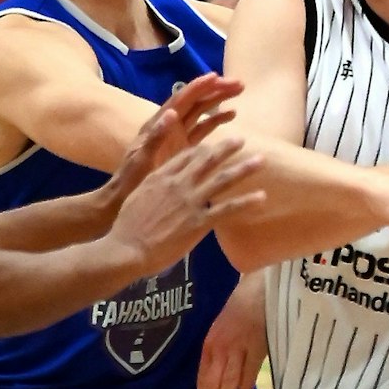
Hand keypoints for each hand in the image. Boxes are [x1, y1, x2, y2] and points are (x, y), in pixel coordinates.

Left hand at [98, 73, 244, 210]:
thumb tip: (172, 112)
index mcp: (158, 124)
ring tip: (238, 92)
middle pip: (195, 101)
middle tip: (238, 83)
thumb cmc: (131, 178)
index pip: (181, 100)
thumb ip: (156, 136)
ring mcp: (177, 135)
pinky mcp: (184, 148)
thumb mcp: (142, 158)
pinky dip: (216, 120)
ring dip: (218, 100)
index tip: (217, 76)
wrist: (126, 197)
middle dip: (215, 90)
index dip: (198, 87)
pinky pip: (203, 128)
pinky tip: (231, 114)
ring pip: (201, 112)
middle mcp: (169, 125)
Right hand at [108, 138, 266, 272]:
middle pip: (207, 160)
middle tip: (241, 140)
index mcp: (161, 176)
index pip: (186, 156)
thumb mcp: (137, 197)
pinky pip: (227, 209)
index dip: (201, 149)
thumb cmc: (126, 226)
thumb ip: (153, 188)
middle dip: (226, 148)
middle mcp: (179, 184)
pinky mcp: (199, 221)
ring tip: (261, 160)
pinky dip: (246, 202)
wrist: (127, 247)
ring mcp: (190, 202)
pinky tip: (261, 197)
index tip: (212, 145)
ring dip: (244, 168)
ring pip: (223, 179)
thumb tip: (162, 187)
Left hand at [197, 272, 266, 388]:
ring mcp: (238, 347)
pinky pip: (249, 372)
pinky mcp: (257, 346)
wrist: (260, 285)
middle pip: (213, 381)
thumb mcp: (222, 328)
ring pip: (229, 379)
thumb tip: (217, 376)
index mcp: (210, 342)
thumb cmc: (240, 306)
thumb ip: (219, 350)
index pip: (203, 375)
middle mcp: (221, 346)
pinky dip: (245, 388)